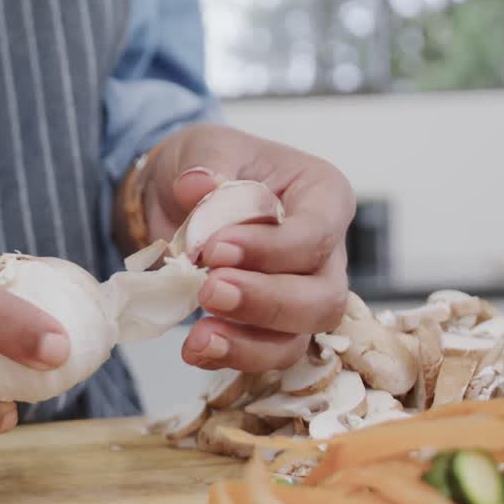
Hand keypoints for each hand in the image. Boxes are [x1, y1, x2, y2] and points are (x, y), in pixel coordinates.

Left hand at [125, 124, 354, 372]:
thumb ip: (206, 164)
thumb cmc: (210, 164)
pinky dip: (230, 356)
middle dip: (266, 301)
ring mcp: (303, 293)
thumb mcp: (205, 147)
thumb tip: (197, 185)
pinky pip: (267, 354)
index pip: (317, 233)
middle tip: (209, 289)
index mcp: (323, 196)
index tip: (214, 248)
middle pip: (323, 297)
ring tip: (198, 336)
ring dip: (249, 343)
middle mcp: (325, 251)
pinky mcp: (272, 325)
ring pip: (300, 336)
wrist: (178, 196)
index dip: (270, 249)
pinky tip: (194, 348)